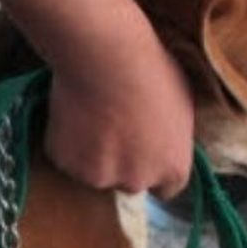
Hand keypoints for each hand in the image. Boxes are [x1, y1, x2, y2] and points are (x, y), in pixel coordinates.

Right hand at [44, 17, 192, 197]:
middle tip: (115, 128)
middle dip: (123, 163)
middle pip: (129, 183)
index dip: (153, 168)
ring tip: (91, 118)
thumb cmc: (151, 71)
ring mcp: (97, 176)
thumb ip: (171, 139)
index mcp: (172, 168)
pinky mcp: (65, 163)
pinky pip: (66, 157)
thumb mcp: (181, 108)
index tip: (144, 150)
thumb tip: (161, 142)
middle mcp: (137, 181)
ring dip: (93, 155)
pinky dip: (68, 143)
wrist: (105, 58)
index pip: (166, 190)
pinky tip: (72, 114)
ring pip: (94, 172)